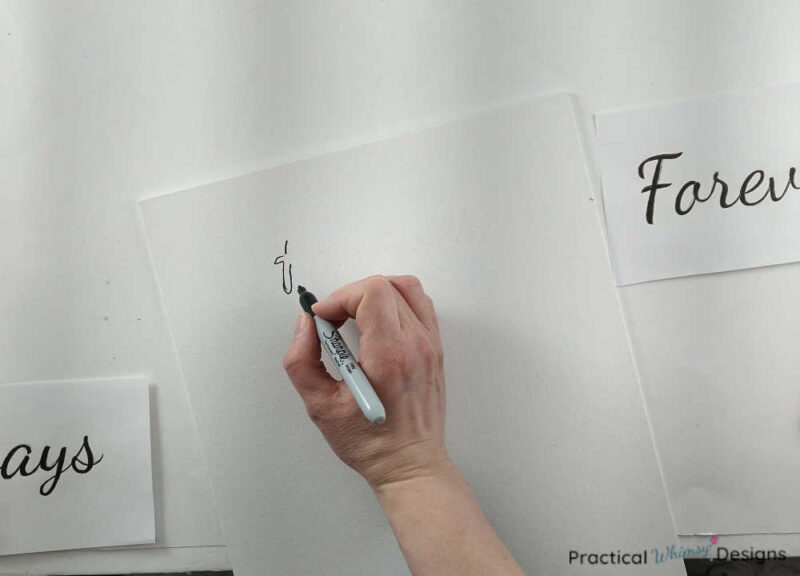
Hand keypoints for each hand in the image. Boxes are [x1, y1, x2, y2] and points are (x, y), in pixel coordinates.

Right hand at [283, 274, 449, 489]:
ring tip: (356, 318)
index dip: (339, 297)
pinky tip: (378, 325)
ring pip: (407, 288)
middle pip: (386, 286)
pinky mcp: (435, 350)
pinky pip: (420, 305)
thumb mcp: (320, 407)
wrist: (410, 464)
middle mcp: (415, 344)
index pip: (371, 293)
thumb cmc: (369, 443)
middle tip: (334, 321)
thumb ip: (302, 361)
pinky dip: (396, 302)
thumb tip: (306, 324)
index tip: (323, 319)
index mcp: (389, 355)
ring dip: (376, 293)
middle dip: (351, 295)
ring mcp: (430, 345)